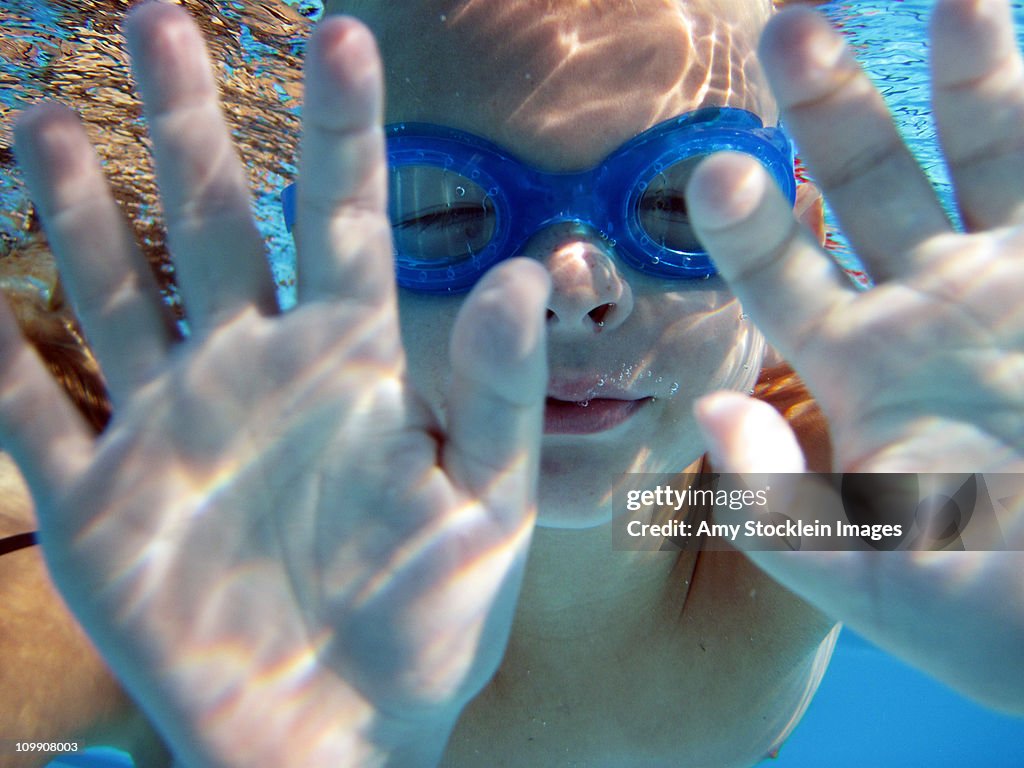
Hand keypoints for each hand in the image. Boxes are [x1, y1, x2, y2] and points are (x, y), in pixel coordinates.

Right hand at [2, 5, 548, 765]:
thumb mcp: (483, 507)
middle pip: (218, 226)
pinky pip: (34, 416)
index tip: (343, 34)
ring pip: (118, 294)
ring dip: (82, 212)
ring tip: (46, 120)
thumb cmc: (425, 621)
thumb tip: (519, 274)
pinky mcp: (101, 507)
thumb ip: (497, 395)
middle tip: (160, 18)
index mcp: (351, 370)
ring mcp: (171, 432)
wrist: (340, 731)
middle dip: (189, 125)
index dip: (346, 132)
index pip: (349, 225)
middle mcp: (256, 376)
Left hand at [688, 0, 1023, 712]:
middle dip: (828, 108)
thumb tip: (711, 412)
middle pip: (865, 187)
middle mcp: (932, 311)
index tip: (721, 168)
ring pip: (985, 153)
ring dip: (964, 75)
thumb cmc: (1009, 622)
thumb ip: (780, 508)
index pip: (781, 279)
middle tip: (787, 27)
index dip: (747, 226)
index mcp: (861, 374)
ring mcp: (1019, 282)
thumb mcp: (881, 582)